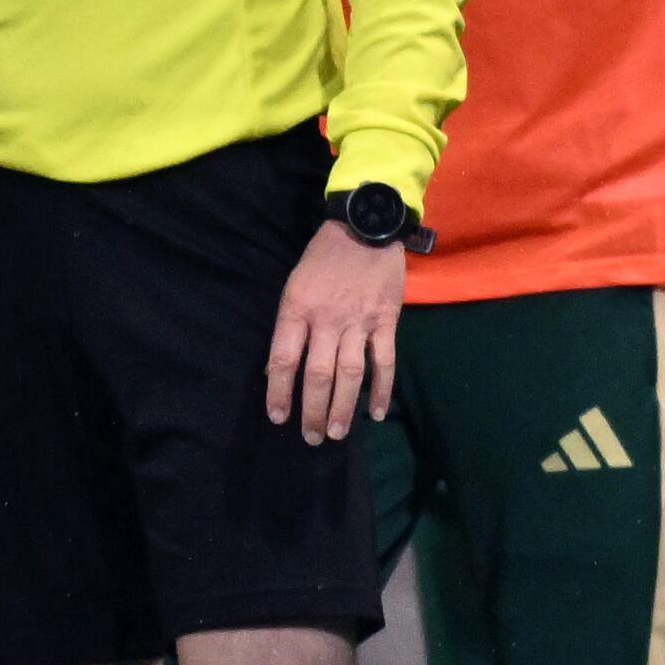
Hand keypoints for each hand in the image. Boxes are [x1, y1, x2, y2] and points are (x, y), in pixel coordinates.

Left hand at [264, 219, 405, 444]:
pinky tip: (378, 413)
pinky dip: (382, 390)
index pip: (282, 360)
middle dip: (312, 411)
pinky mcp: (386, 321)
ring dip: (343, 408)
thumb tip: (281, 366)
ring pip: (350, 374)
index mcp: (296, 310)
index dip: (279, 392)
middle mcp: (326, 320)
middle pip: (317, 375)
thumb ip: (290, 324)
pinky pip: (385, 362)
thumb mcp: (294, 285)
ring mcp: (359, 322)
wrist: (365, 227)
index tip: (278, 417)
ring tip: (336, 433)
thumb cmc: (322, 257)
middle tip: (311, 437)